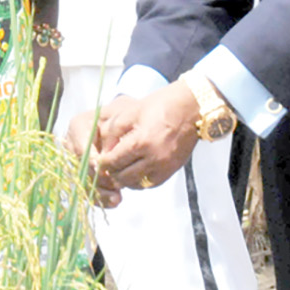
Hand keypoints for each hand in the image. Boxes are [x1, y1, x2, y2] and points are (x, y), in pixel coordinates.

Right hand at [61, 94, 140, 208]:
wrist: (134, 123)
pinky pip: (89, 190)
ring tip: (118, 198)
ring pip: (84, 182)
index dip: (90, 159)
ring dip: (100, 193)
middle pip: (80, 167)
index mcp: (78, 126)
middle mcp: (73, 144)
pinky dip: (102, 198)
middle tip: (116, 185)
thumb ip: (112, 132)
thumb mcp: (123, 116)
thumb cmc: (129, 116)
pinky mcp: (87, 175)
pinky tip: (115, 201)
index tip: (104, 168)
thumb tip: (99, 162)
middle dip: (98, 179)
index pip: (79, 146)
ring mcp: (79, 161)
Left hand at [91, 82, 199, 203]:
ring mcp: (164, 167)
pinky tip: (134, 170)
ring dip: (124, 179)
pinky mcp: (171, 171)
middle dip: (111, 173)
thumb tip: (104, 152)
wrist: (192, 108)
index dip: (102, 163)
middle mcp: (154, 158)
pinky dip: (139, 180)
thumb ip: (113, 132)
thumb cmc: (160, 105)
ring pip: (135, 184)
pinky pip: (149, 184)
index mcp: (141, 142)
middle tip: (106, 165)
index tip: (97, 160)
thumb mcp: (131, 112)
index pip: (113, 162)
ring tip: (119, 169)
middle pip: (122, 177)